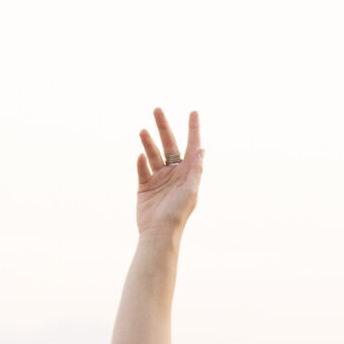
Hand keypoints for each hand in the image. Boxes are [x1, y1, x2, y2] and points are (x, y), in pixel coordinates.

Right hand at [134, 107, 202, 235]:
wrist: (159, 233)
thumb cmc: (178, 214)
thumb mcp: (191, 190)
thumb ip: (196, 169)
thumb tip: (202, 149)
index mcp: (188, 173)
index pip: (191, 146)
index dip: (193, 129)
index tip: (193, 112)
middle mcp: (174, 173)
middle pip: (169, 145)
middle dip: (163, 127)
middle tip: (157, 110)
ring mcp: (158, 178)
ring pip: (153, 154)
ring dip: (148, 142)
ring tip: (142, 131)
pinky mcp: (145, 186)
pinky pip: (142, 169)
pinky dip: (141, 162)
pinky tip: (140, 156)